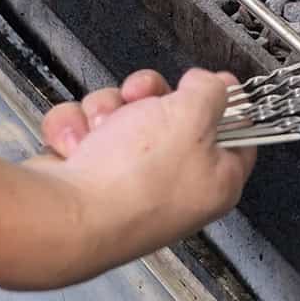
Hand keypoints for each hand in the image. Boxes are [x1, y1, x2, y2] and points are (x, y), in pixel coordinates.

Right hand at [29, 68, 254, 281]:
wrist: (63, 216)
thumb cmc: (134, 180)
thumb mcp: (193, 117)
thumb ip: (211, 92)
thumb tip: (216, 85)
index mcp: (216, 180)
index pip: (235, 135)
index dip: (223, 104)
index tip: (208, 84)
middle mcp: (174, 185)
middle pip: (171, 116)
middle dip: (148, 96)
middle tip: (139, 97)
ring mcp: (127, 182)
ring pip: (122, 116)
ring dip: (106, 110)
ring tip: (100, 129)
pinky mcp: (86, 178)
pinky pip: (86, 130)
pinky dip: (75, 130)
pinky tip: (74, 147)